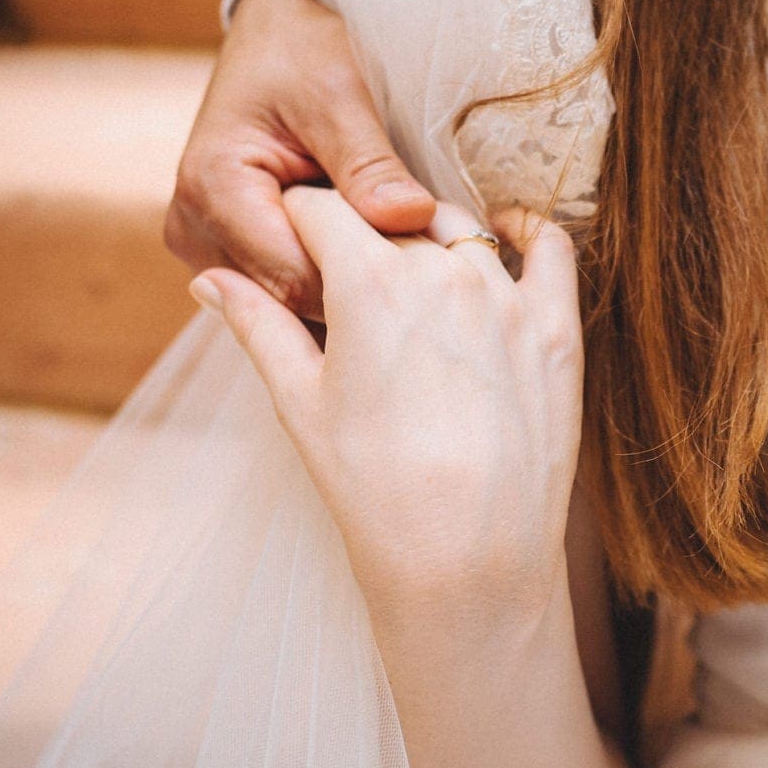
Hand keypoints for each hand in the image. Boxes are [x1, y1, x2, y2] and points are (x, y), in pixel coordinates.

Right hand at [169, 0, 437, 318]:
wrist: (277, 39)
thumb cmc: (305, 53)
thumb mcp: (342, 96)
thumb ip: (370, 163)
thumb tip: (411, 216)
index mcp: (213, 188)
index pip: (296, 276)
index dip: (367, 280)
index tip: (432, 264)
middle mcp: (195, 230)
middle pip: (293, 297)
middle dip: (363, 287)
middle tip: (432, 260)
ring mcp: (208, 248)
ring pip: (296, 301)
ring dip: (355, 285)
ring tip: (406, 250)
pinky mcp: (232, 254)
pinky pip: (293, 286)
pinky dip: (341, 276)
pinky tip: (381, 252)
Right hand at [190, 189, 581, 646]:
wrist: (467, 559)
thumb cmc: (373, 490)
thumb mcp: (299, 402)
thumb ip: (258, 325)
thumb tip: (210, 279)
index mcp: (369, 280)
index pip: (320, 208)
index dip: (300, 224)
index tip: (298, 248)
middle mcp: (443, 271)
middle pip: (390, 221)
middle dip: (363, 241)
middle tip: (351, 288)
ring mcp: (508, 298)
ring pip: (461, 232)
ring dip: (431, 241)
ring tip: (414, 285)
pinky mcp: (557, 330)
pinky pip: (550, 250)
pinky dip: (525, 232)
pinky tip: (506, 237)